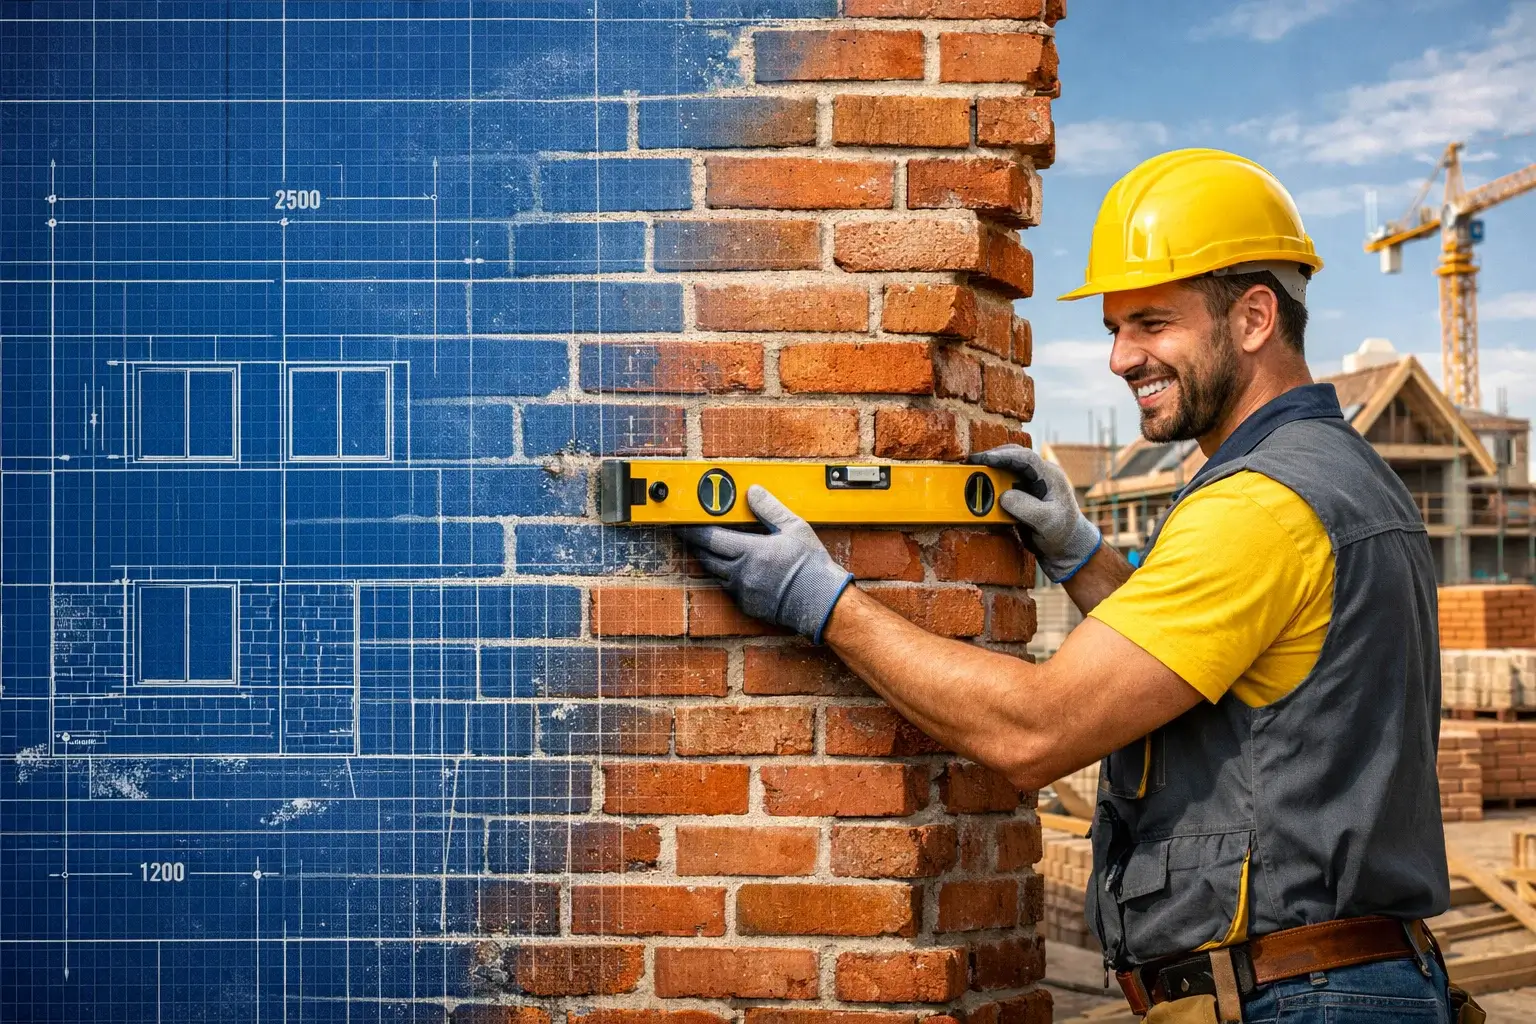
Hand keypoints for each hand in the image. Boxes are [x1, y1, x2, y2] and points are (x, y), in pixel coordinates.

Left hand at [677, 485, 853, 642]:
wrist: (821, 602)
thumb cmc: (811, 566)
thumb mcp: (794, 528)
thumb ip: (769, 508)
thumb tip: (753, 492)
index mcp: (750, 552)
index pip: (709, 539)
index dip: (692, 530)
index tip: (682, 524)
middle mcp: (741, 573)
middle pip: (706, 557)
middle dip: (697, 544)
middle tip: (692, 533)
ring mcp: (742, 592)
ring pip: (715, 573)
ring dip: (710, 560)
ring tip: (712, 548)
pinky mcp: (747, 606)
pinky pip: (728, 588)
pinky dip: (726, 576)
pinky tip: (734, 568)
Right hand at [968, 445, 1101, 582]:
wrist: (1067, 549)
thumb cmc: (1064, 533)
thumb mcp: (1048, 522)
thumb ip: (1027, 508)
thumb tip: (1003, 497)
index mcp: (1050, 476)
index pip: (1025, 458)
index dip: (1004, 456)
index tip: (984, 459)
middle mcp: (1040, 476)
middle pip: (1014, 457)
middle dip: (993, 458)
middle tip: (972, 462)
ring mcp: (1031, 485)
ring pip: (1007, 470)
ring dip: (990, 471)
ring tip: (972, 474)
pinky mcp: (1023, 496)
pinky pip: (1005, 484)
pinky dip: (992, 485)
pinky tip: (981, 489)